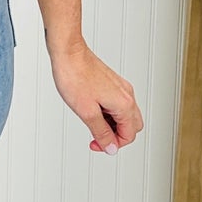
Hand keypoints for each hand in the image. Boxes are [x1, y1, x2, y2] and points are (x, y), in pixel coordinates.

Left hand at [48, 36, 143, 155]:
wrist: (68, 53)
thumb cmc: (75, 77)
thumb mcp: (87, 112)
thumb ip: (101, 133)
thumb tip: (111, 147)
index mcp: (124, 104)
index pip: (129, 135)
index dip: (113, 145)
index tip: (97, 144)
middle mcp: (127, 95)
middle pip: (132, 126)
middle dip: (116, 136)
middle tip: (97, 137)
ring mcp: (121, 88)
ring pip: (125, 116)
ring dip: (111, 125)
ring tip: (91, 122)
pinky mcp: (113, 84)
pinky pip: (117, 105)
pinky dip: (108, 114)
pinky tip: (92, 111)